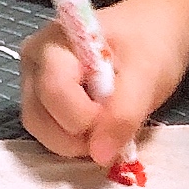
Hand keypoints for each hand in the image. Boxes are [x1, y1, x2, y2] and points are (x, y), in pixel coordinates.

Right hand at [21, 0, 188, 171]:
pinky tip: (98, 126)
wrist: (155, 32)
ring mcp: (33, 86)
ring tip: (107, 125)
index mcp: (55, 42)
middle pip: (39, 118)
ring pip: (40, 133)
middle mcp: (34, 63)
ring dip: (76, 142)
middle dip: (77, 135)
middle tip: (112, 126)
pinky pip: (49, 137)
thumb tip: (101, 156)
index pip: (54, 91)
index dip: (83, 116)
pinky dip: (76, 142)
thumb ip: (124, 113)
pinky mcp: (41, 106)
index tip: (114, 115)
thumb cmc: (149, 43)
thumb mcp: (147, 74)